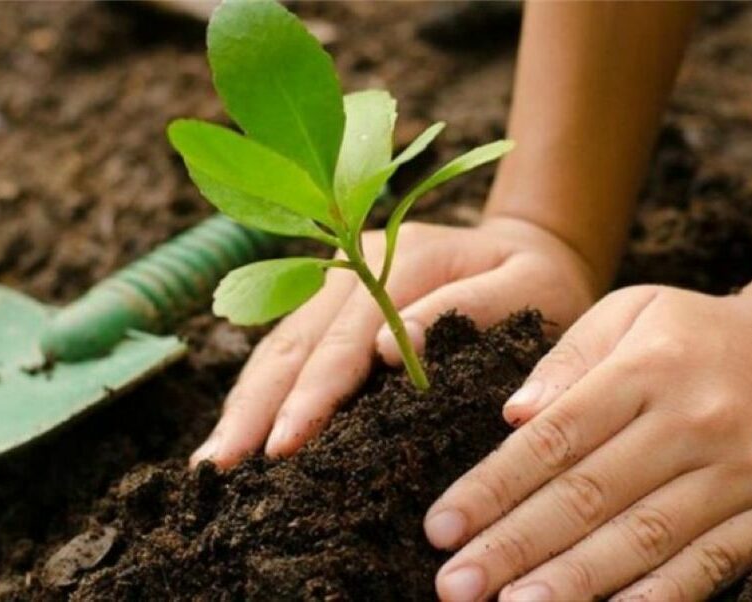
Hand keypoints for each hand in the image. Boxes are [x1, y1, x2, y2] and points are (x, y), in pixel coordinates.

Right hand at [190, 216, 597, 468]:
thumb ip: (467, 310)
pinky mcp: (330, 301)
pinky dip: (259, 391)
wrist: (530, 248)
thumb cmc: (539, 281)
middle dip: (256, 408)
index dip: (312, 394)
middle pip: (295, 342)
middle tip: (220, 467)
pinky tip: (238, 429)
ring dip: (245, 403)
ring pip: (278, 345)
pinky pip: (286, 347)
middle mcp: (354, 263)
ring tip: (212, 461)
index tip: (285, 444)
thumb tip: (389, 350)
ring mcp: (336, 279)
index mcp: (402, 258)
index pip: (346, 338)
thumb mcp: (528, 288)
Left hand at [425, 285, 751, 600]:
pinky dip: (657, 596)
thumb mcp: (632, 312)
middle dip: (513, 545)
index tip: (440, 527)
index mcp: (644, 370)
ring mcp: (738, 472)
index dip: (492, 488)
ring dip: (572, 581)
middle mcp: (690, 422)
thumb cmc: (698, 333)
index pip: (553, 439)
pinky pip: (710, 563)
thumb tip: (512, 414)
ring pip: (642, 537)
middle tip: (455, 585)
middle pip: (587, 495)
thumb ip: (569, 358)